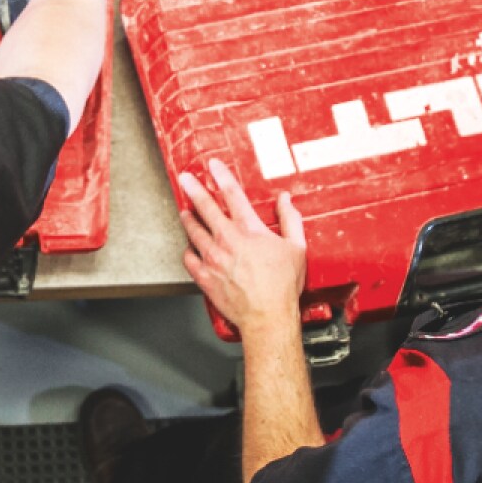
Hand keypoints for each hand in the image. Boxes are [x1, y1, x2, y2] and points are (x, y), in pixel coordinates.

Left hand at [178, 159, 307, 334]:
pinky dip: (188, 250)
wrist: (267, 317)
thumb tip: (286, 201)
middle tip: (186, 179)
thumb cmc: (282, 287)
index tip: (213, 166)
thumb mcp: (297, 248)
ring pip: (193, 231)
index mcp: (250, 231)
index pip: (233, 195)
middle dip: (193, 189)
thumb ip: (291, 220)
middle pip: (205, 207)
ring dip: (188, 218)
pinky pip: (189, 258)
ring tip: (184, 211)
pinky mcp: (205, 276)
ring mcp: (213, 258)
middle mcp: (228, 241)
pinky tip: (190, 247)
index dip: (222, 176)